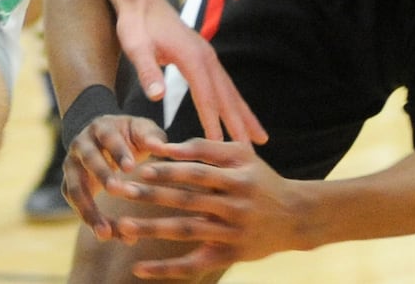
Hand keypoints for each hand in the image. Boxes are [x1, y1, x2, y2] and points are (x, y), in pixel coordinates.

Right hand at [62, 112, 170, 235]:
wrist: (103, 139)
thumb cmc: (128, 135)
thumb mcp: (141, 130)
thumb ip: (152, 137)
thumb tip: (163, 149)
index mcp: (101, 127)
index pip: (108, 137)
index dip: (118, 151)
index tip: (131, 168)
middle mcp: (81, 145)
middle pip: (88, 159)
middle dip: (101, 174)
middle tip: (116, 190)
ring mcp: (71, 166)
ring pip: (74, 188)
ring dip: (88, 210)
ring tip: (106, 232)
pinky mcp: (69, 185)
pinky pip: (76, 205)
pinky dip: (90, 220)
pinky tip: (109, 235)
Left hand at [103, 138, 306, 278]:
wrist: (296, 216)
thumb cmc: (261, 179)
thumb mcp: (243, 154)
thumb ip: (208, 147)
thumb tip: (168, 146)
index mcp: (237, 178)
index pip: (197, 173)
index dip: (169, 171)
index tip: (141, 169)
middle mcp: (234, 206)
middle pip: (186, 202)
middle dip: (150, 196)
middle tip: (118, 191)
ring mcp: (231, 234)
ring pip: (186, 232)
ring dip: (152, 229)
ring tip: (122, 227)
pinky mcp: (229, 256)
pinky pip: (194, 265)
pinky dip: (166, 269)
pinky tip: (139, 268)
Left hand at [114, 0, 264, 146]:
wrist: (142, 0)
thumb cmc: (136, 24)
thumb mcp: (135, 46)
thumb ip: (147, 70)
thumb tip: (157, 96)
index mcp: (192, 57)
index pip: (206, 97)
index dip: (214, 123)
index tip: (223, 148)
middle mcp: (206, 57)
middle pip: (227, 96)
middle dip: (240, 125)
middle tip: (252, 152)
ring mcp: (208, 57)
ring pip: (231, 91)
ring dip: (245, 115)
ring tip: (261, 139)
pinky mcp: (205, 57)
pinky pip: (225, 85)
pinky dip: (236, 103)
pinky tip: (240, 115)